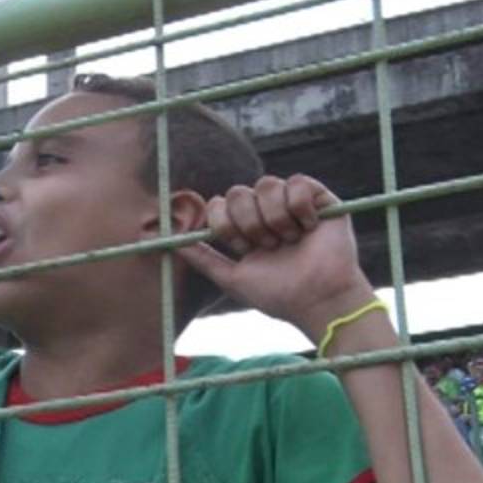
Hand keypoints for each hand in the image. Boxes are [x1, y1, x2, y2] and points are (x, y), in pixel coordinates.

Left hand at [175, 174, 374, 340]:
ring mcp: (293, 203)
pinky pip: (299, 182)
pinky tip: (309, 228)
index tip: (243, 248)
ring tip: (290, 241)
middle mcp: (267, 211)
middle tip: (269, 246)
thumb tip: (160, 241)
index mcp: (246, 226)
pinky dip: (299, 208)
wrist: (317, 300)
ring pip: (266, 184)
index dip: (225, 224)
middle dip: (248, 223)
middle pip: (238, 191)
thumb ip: (200, 257)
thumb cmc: (278, 295)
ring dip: (274, 219)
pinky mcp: (321, 198)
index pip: (219, 204)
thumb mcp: (230, 277)